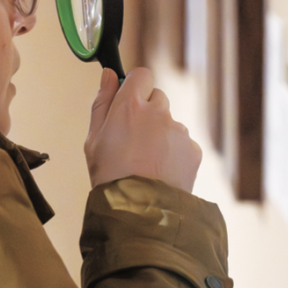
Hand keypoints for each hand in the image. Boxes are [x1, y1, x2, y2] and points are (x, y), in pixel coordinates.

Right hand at [84, 67, 201, 191]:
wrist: (139, 213)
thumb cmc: (110, 177)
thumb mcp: (93, 139)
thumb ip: (102, 102)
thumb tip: (108, 74)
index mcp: (130, 107)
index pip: (140, 75)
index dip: (135, 87)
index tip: (129, 101)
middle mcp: (158, 112)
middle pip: (157, 97)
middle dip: (148, 112)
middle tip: (134, 140)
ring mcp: (178, 130)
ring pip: (170, 122)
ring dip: (161, 134)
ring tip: (146, 162)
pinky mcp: (193, 149)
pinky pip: (183, 143)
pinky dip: (174, 153)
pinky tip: (160, 172)